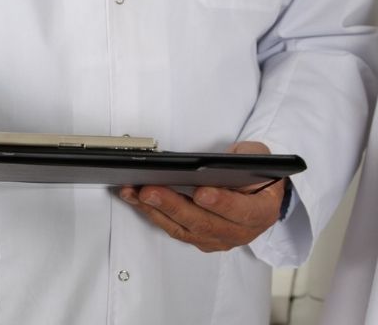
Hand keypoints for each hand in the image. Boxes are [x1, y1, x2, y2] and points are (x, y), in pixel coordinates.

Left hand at [119, 141, 284, 252]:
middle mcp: (240, 231)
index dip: (222, 203)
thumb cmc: (257, 175)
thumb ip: (246, 157)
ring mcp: (217, 239)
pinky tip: (136, 199)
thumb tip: (216, 161)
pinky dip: (152, 214)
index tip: (201, 192)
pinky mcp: (199, 239)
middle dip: (173, 206)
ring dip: (155, 211)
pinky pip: (173, 229)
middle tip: (150, 191)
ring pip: (183, 229)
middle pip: (203, 223)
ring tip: (134, 193)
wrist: (258, 195)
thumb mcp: (260, 157)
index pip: (242, 211)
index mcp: (261, 212)